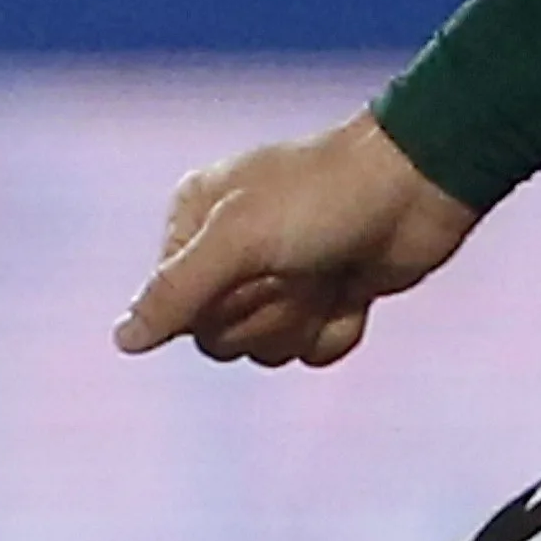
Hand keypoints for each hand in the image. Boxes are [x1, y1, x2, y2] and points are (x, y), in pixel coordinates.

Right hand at [114, 115, 481, 368]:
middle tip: (299, 268)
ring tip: (329, 273)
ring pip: (264, 351)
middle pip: (216, 338)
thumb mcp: (238, 238)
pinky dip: (337, 327)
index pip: (173, 309)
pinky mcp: (323, 298)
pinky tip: (354, 289)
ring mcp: (278, 277)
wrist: (418, 189)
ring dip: (303, 319)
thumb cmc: (324, 198)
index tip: (254, 264)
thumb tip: (121, 340)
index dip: (217, 302)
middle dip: (265, 313)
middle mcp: (227, 251)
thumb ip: (175, 292)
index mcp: (192, 222)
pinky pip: (310, 351)